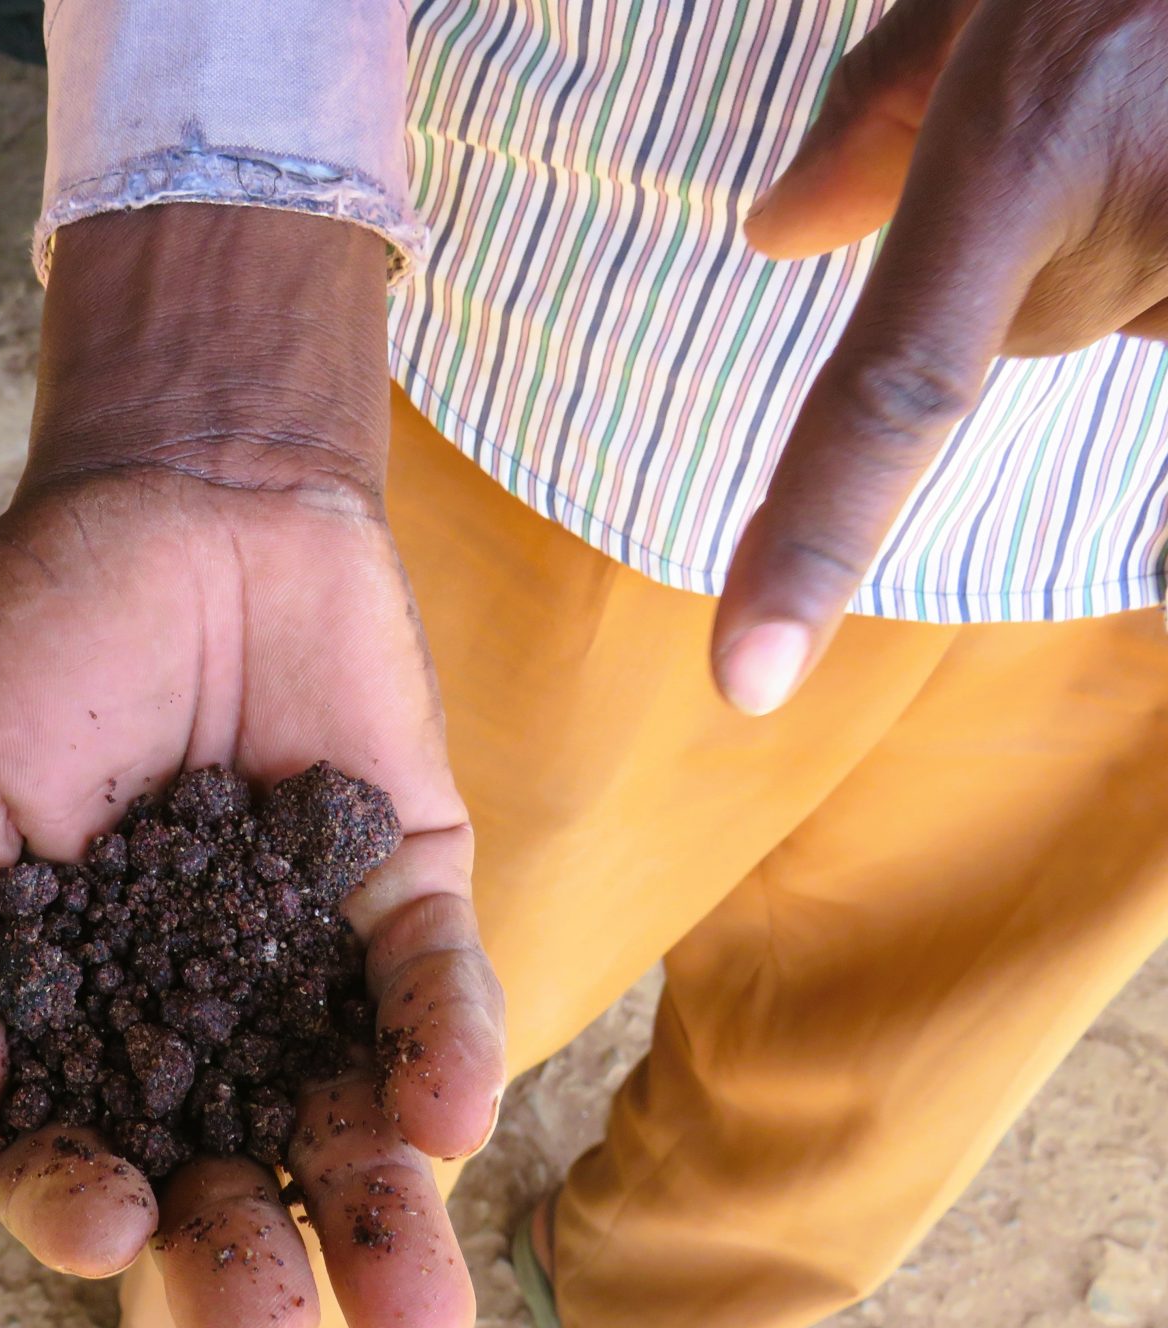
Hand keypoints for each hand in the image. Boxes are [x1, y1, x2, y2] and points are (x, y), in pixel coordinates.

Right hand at [0, 206, 504, 1327]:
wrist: (178, 491)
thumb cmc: (30, 644)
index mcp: (66, 1014)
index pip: (72, 1149)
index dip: (82, 1201)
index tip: (103, 1218)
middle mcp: (191, 1017)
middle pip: (224, 1172)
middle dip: (247, 1263)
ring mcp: (301, 963)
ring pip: (344, 1117)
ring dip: (380, 1214)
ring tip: (411, 1323)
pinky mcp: (403, 889)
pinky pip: (428, 988)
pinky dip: (439, 1048)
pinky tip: (438, 1110)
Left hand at [715, 0, 1167, 712]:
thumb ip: (874, 104)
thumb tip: (776, 236)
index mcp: (1024, 151)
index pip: (893, 397)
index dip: (814, 543)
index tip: (746, 681)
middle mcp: (1144, 227)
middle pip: (1018, 338)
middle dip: (1032, 249)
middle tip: (1098, 105)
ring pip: (1121, 321)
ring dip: (1125, 241)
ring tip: (1162, 103)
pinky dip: (1160, 261)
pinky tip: (1160, 169)